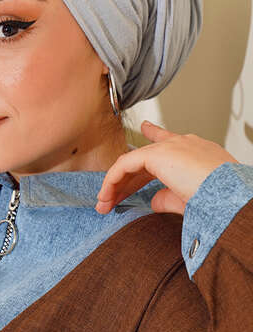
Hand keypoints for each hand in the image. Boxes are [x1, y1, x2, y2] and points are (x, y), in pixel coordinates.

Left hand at [95, 120, 239, 216]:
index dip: (154, 137)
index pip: (168, 142)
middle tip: (110, 198)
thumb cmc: (217, 198)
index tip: (146, 128)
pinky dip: (112, 181)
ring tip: (104, 204)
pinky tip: (106, 196)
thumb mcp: (188, 198)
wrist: (228, 193)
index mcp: (194, 151)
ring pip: (132, 162)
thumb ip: (168, 197)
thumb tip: (154, 201)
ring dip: (115, 184)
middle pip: (144, 158)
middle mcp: (182, 144)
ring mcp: (170, 146)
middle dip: (125, 180)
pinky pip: (124, 165)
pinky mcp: (157, 154)